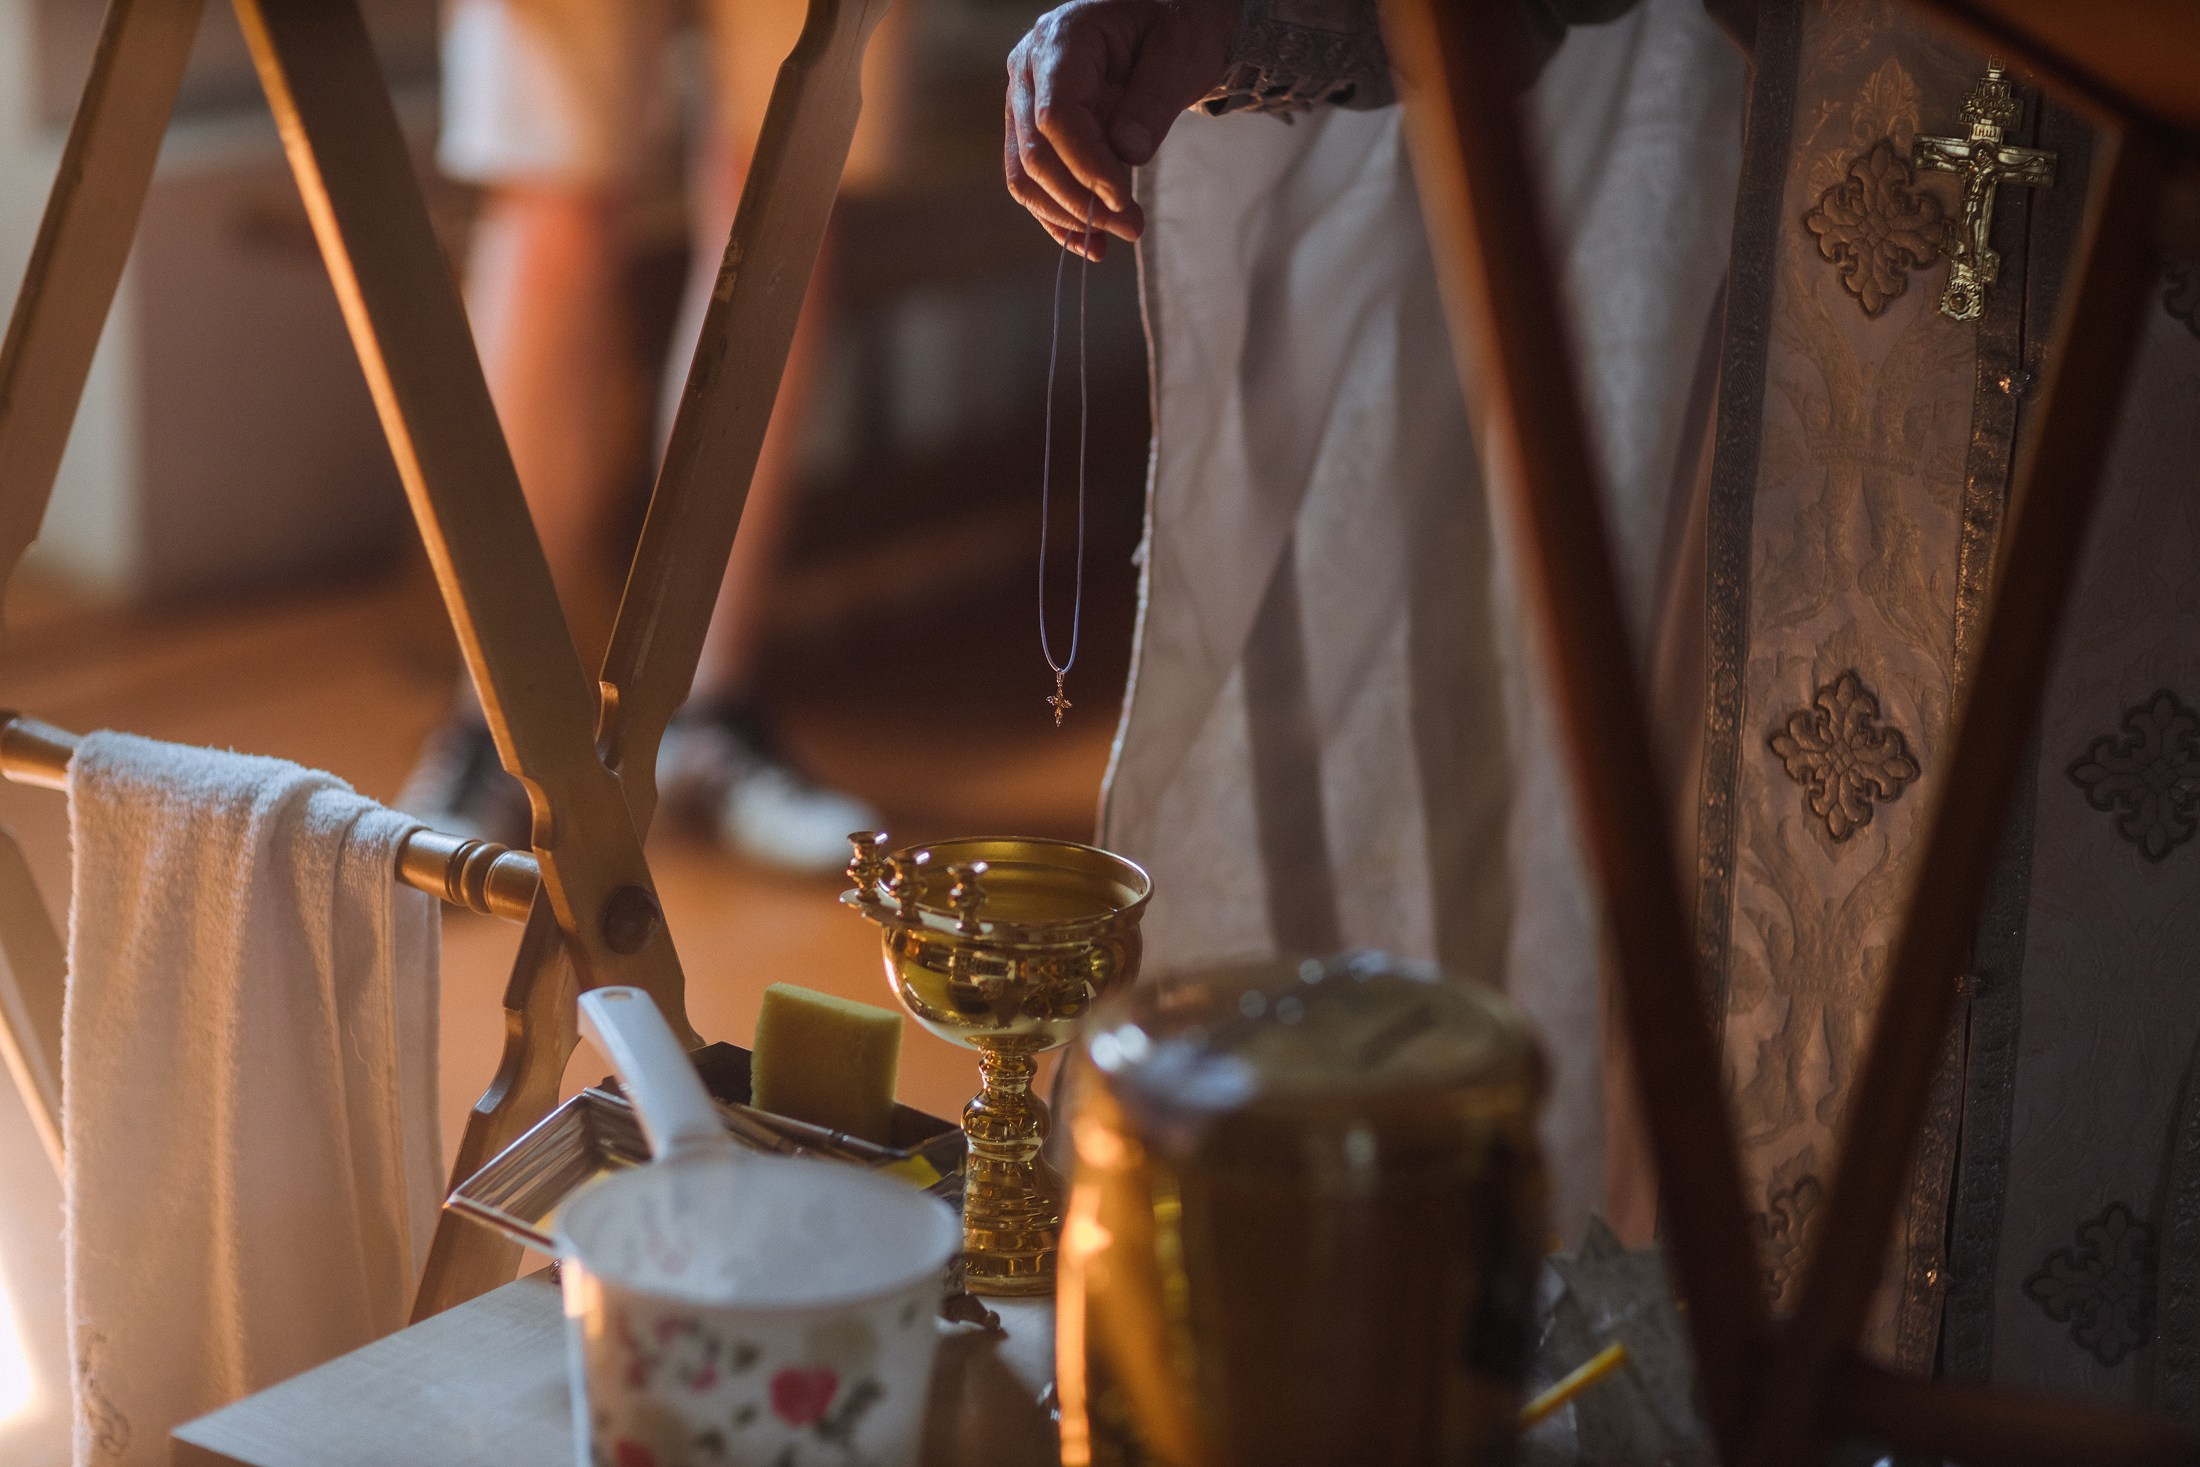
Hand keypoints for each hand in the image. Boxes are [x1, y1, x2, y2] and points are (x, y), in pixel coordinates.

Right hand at [1005, 0, 1239, 259]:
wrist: (1161, 24)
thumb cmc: (1172, 30)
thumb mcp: (1177, 55)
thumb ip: (1152, 103)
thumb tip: (1127, 155)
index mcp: (1060, 40)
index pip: (1056, 116)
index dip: (1086, 165)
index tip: (1123, 199)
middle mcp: (1028, 70)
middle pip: (1035, 153)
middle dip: (1081, 200)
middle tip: (1132, 227)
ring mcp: (1024, 101)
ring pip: (1025, 174)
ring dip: (1068, 216)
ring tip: (1118, 236)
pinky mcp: (1031, 130)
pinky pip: (1032, 182)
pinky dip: (1059, 217)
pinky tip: (1091, 244)